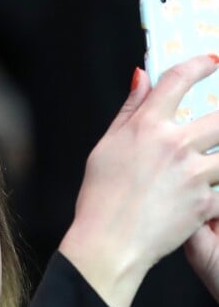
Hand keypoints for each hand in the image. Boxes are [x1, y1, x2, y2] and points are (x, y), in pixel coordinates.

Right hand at [60, 55, 218, 306]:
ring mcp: (194, 174)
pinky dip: (215, 193)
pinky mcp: (205, 203)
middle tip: (214, 128)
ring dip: (218, 160)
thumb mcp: (104, 148)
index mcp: (147, 128)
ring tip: (206, 166)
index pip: (179, 80)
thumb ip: (128, 111)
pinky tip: (201, 197)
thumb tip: (142, 78)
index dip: (198, 66)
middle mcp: (175, 145)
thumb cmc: (99, 198)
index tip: (211, 63)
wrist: (108, 242)